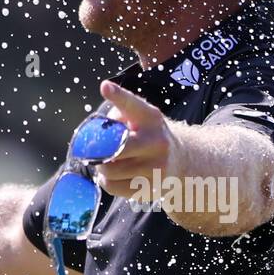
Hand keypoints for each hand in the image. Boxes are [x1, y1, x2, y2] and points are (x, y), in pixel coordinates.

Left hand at [93, 80, 179, 201]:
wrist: (179, 160)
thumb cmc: (148, 134)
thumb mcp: (140, 117)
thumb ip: (117, 117)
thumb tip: (94, 135)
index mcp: (151, 118)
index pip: (132, 105)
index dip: (118, 96)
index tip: (106, 86)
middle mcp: (156, 142)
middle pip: (114, 148)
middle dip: (98, 151)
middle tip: (94, 151)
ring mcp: (156, 167)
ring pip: (110, 171)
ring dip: (101, 168)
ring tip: (107, 163)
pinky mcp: (151, 188)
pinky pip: (113, 187)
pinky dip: (106, 181)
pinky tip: (113, 175)